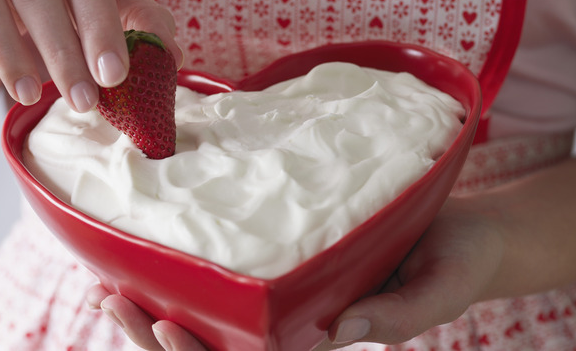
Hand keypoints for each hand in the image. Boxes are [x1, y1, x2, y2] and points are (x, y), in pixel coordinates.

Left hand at [86, 196, 504, 349]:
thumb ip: (394, 318)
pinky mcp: (285, 276)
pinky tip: (151, 265)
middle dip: (158, 339)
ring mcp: (285, 308)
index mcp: (322, 345)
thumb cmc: (456, 266)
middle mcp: (295, 332)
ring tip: (113, 290)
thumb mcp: (435, 293)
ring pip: (212, 327)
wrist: (462, 236)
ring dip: (158, 315)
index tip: (165, 326)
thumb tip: (340, 335)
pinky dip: (187, 283)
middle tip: (113, 302)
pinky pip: (229, 290)